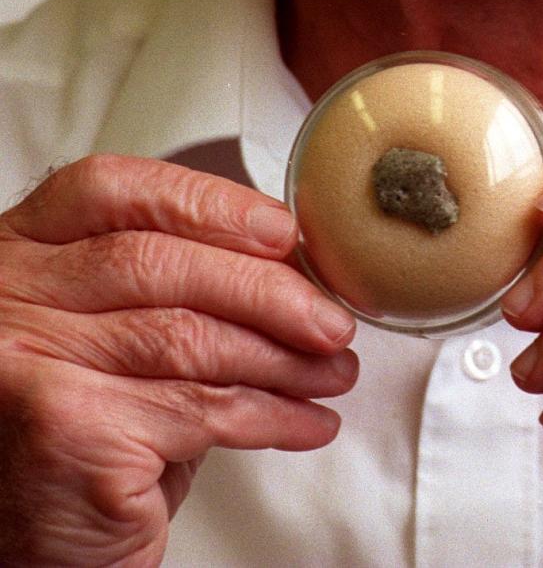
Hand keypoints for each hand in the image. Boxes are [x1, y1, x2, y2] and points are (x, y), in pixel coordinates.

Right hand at [0, 155, 356, 566]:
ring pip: (188, 336)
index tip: (281, 230)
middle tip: (330, 318)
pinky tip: (305, 420)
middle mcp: (11, 298)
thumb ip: (168, 287)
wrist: (31, 549)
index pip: (109, 189)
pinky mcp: (68, 430)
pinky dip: (272, 415)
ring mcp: (31, 362)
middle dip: (266, 290)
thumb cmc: (81, 433)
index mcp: (19, 253)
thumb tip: (287, 265)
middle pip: (158, 262)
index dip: (205, 202)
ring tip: (332, 371)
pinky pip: (200, 409)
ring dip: (283, 357)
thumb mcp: (106, 335)